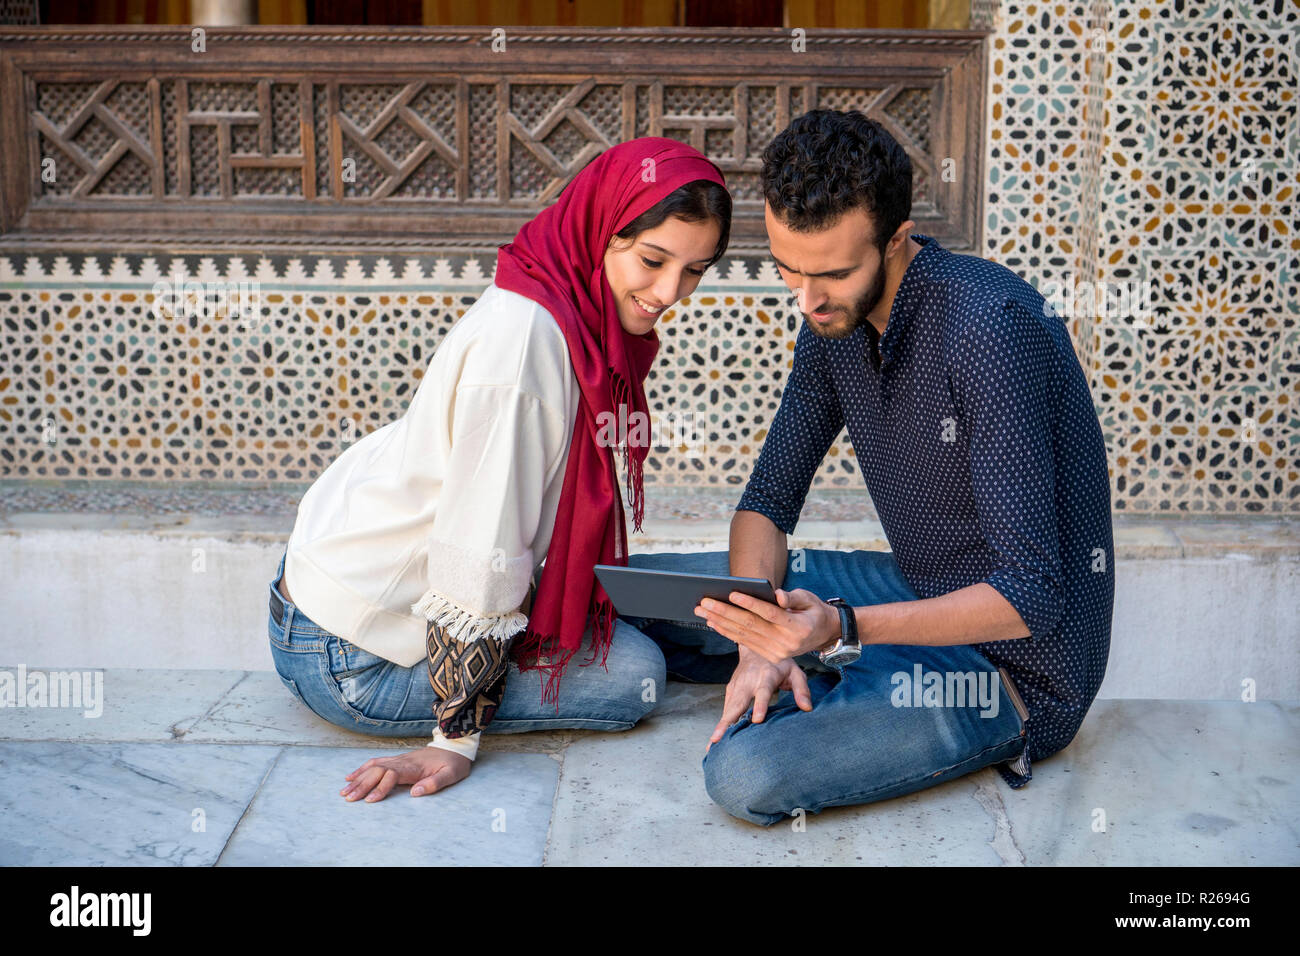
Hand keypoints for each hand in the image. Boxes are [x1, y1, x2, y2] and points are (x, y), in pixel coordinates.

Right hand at [341, 747, 471, 801]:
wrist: (455, 746)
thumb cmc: (454, 763)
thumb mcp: (452, 774)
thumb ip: (435, 783)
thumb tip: (415, 793)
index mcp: (414, 767)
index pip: (392, 775)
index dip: (380, 787)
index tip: (370, 801)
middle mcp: (402, 761)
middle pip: (377, 771)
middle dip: (362, 785)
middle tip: (347, 799)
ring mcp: (398, 759)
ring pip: (373, 766)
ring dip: (358, 778)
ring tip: (344, 790)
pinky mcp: (397, 759)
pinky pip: (375, 762)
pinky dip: (361, 769)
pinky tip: (351, 777)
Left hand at [694, 587, 839, 665]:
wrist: (824, 634)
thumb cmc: (813, 610)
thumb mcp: (809, 599)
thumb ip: (793, 596)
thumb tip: (776, 595)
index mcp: (798, 627)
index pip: (769, 613)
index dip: (750, 603)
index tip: (731, 592)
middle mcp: (786, 643)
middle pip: (751, 625)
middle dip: (725, 612)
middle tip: (704, 601)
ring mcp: (777, 652)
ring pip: (744, 635)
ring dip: (720, 622)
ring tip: (702, 610)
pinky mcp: (770, 656)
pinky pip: (745, 643)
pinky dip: (727, 632)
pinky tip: (713, 623)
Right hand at [707, 647, 811, 751]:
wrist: (756, 648)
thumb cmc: (779, 663)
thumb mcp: (795, 672)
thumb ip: (801, 689)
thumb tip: (807, 708)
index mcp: (766, 676)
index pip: (762, 692)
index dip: (759, 706)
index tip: (756, 720)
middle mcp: (748, 681)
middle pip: (737, 703)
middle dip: (728, 721)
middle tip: (718, 738)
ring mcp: (737, 686)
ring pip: (728, 708)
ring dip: (720, 725)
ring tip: (713, 743)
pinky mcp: (730, 690)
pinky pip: (726, 708)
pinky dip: (721, 722)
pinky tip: (717, 737)